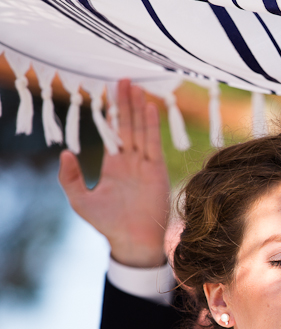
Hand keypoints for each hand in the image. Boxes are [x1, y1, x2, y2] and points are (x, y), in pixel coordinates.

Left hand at [59, 79, 170, 267]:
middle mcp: (131, 161)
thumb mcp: (79, 200)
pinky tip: (148, 109)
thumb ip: (69, 177)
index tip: (110, 92)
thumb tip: (65, 152)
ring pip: (140, 130)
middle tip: (123, 79)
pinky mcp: (157, 171)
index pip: (113, 133)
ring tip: (135, 87)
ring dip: (137, 108)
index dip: (112, 113)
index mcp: (114, 165)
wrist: (132, 240)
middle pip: (128, 125)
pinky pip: (153, 144)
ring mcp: (145, 165)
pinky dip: (151, 126)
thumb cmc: (107, 223)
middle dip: (125, 103)